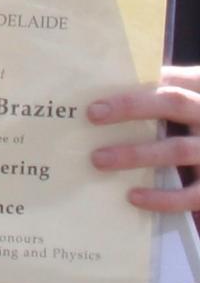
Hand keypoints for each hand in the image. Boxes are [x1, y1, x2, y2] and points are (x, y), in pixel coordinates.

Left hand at [89, 66, 199, 208]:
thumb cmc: (192, 123)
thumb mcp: (184, 102)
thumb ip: (156, 94)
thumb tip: (105, 90)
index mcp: (198, 94)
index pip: (167, 85)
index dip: (134, 94)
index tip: (96, 105)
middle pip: (174, 104)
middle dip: (132, 108)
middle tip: (93, 117)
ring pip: (179, 149)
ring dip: (137, 154)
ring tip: (99, 160)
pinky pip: (192, 194)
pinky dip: (163, 197)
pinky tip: (133, 196)